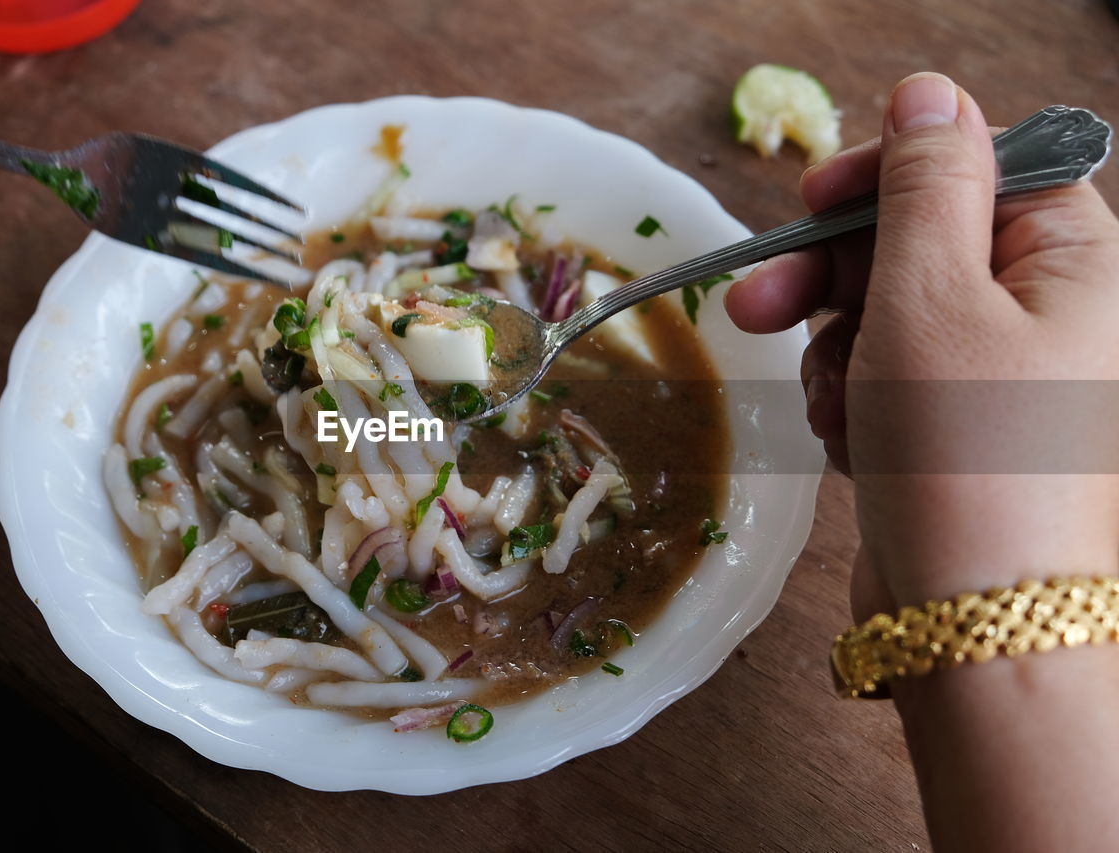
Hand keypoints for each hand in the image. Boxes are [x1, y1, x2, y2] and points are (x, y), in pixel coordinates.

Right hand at [725, 72, 1118, 616]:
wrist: (974, 627)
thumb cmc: (967, 456)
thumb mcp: (932, 296)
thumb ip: (924, 184)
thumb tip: (927, 92)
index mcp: (1073, 258)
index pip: (976, 165)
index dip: (885, 175)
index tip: (806, 200)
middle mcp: (1047, 311)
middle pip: (915, 246)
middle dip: (828, 279)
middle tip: (753, 306)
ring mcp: (1000, 376)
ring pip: (882, 317)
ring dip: (836, 354)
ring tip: (839, 410)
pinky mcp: (954, 430)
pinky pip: (883, 381)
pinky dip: (852, 403)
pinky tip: (854, 445)